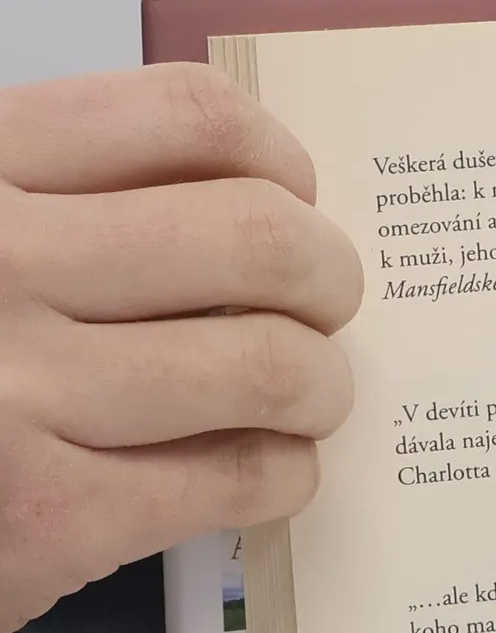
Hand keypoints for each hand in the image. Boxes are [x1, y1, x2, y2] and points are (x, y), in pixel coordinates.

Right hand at [0, 64, 361, 632]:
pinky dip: (285, 472)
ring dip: (320, 383)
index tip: (292, 192)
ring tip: (309, 393)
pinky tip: (272, 466)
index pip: (186, 117)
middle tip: (326, 302)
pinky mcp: (49, 515)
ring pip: (265, 364)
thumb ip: (57, 198)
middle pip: (256, 239)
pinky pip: (236, 476)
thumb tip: (238, 198)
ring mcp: (20, 395)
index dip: (277, 157)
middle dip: (328, 275)